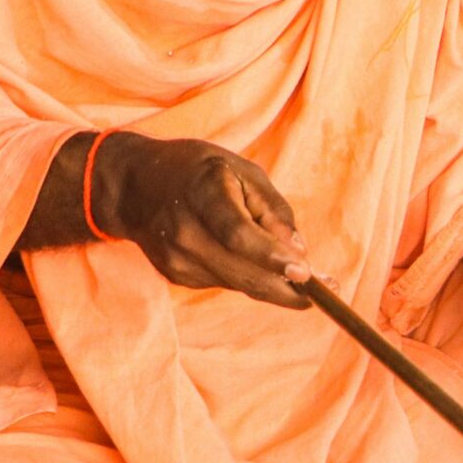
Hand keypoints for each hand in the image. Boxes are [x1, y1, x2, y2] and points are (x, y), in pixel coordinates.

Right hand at [87, 133, 312, 308]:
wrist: (135, 186)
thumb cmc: (198, 170)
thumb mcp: (242, 171)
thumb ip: (273, 210)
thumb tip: (299, 251)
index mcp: (202, 193)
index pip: (237, 234)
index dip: (272, 256)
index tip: (306, 272)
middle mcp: (184, 230)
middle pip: (240, 270)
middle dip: (287, 288)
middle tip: (328, 292)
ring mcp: (175, 258)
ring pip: (237, 283)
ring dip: (273, 284)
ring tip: (299, 275)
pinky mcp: (175, 275)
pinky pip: (225, 282)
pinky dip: (247, 276)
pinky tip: (251, 260)